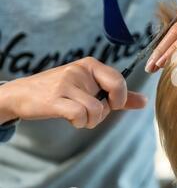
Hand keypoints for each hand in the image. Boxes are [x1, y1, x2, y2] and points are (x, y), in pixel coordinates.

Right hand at [0, 57, 146, 128]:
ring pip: (97, 110)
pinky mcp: (54, 99)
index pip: (119, 80)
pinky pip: (80, 115)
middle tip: (94, 112)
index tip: (111, 104)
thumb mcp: (91, 88)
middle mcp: (79, 70)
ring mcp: (66, 83)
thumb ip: (119, 95)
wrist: (22, 94)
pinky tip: (71, 118)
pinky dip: (79, 122)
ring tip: (79, 117)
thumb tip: (145, 101)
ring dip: (91, 121)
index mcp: (90, 65)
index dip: (121, 98)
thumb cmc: (62, 91)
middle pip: (113, 95)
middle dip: (107, 110)